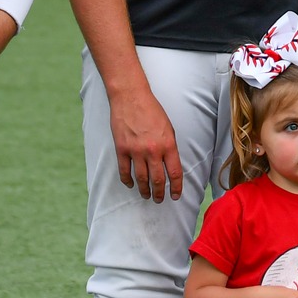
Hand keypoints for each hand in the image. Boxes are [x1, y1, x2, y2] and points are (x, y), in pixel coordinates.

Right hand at [109, 83, 182, 200]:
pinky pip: (125, 171)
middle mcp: (153, 150)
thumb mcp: (169, 128)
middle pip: (157, 180)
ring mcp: (136, 151)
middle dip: (159, 193)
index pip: (175, 173)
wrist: (131, 97)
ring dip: (144, 190)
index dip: (176, 187)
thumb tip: (170, 165)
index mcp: (168, 145)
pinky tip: (131, 184)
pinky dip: (128, 180)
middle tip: (159, 200)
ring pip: (141, 179)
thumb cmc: (152, 111)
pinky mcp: (122, 149)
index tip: (175, 196)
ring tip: (146, 196)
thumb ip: (170, 148)